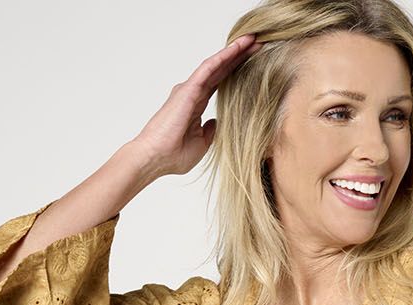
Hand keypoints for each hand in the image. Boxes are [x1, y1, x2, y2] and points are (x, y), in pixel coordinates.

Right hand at [126, 33, 259, 179]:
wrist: (155, 158)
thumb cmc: (172, 155)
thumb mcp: (201, 144)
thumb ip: (210, 131)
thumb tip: (217, 122)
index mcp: (196, 105)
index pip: (220, 83)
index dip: (236, 71)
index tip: (255, 62)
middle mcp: (193, 93)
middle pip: (220, 70)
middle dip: (238, 56)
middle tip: (257, 42)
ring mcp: (190, 89)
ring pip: (216, 64)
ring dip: (233, 51)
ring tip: (252, 39)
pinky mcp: (188, 89)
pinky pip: (208, 68)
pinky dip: (223, 57)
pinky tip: (237, 48)